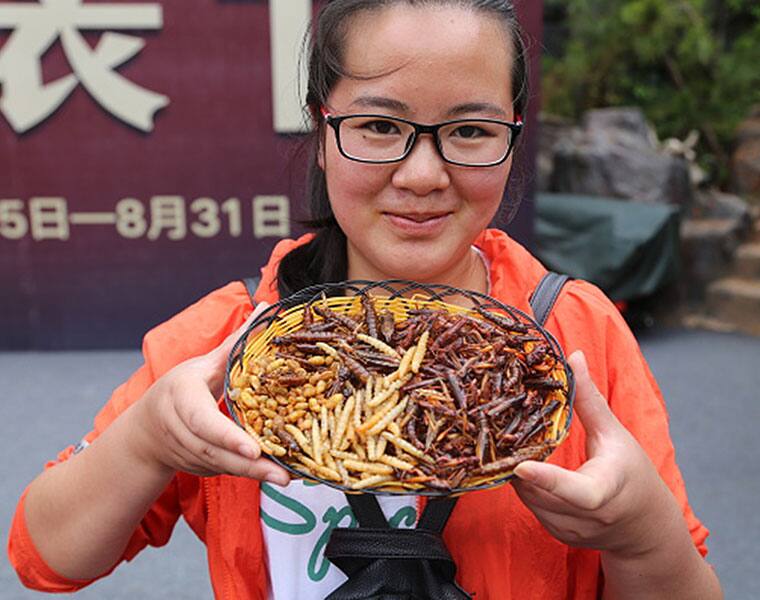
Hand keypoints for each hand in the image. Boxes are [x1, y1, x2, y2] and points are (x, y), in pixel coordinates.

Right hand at [130, 302, 290, 484]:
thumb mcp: (204, 362)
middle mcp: (180, 427)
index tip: (254, 449)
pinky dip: (248, 475)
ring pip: (222, 466)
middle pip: (216, 451)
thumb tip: (266, 309)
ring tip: (287, 478)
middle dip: (251, 466)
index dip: (228, 436)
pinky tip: (276, 475)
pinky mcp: (196, 467)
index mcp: (181, 396)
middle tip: (283, 475)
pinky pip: (224, 471)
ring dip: (254, 475)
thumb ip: (236, 341)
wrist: (146, 427)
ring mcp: (186, 452)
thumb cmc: (181, 388)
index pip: (203, 421)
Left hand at [512, 351, 674, 556]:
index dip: (547, 479)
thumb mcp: (615, 434)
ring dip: (518, 475)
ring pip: (529, 500)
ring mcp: (571, 530)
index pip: (575, 491)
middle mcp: (587, 517)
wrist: (646, 527)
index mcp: (604, 491)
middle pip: (539, 491)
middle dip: (518, 463)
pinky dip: (525, 487)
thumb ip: (590, 399)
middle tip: (499, 434)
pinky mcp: (559, 535)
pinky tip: (522, 466)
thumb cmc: (632, 473)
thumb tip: (574, 357)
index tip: (521, 465)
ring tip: (509, 446)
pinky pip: (531, 508)